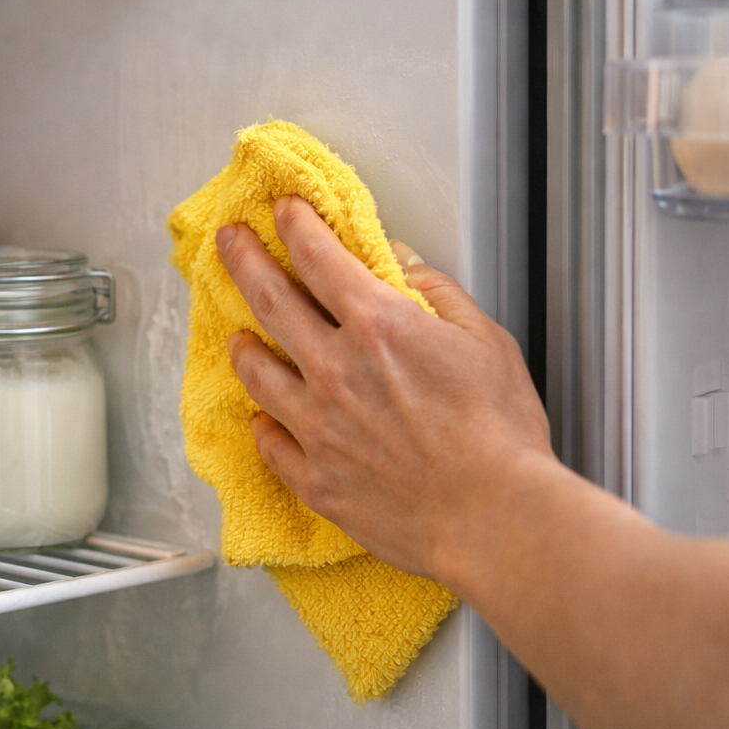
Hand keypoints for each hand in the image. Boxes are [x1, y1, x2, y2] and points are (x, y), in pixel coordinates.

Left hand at [216, 195, 553, 583]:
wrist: (492, 518)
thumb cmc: (501, 434)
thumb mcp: (485, 341)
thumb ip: (436, 294)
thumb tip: (400, 264)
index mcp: (377, 326)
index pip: (319, 257)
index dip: (296, 225)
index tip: (283, 210)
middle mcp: (334, 370)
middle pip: (270, 302)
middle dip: (244, 261)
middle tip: (228, 242)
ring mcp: (316, 427)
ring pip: (257, 374)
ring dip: (243, 347)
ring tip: (237, 337)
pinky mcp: (314, 478)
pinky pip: (270, 444)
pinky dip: (262, 425)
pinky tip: (261, 418)